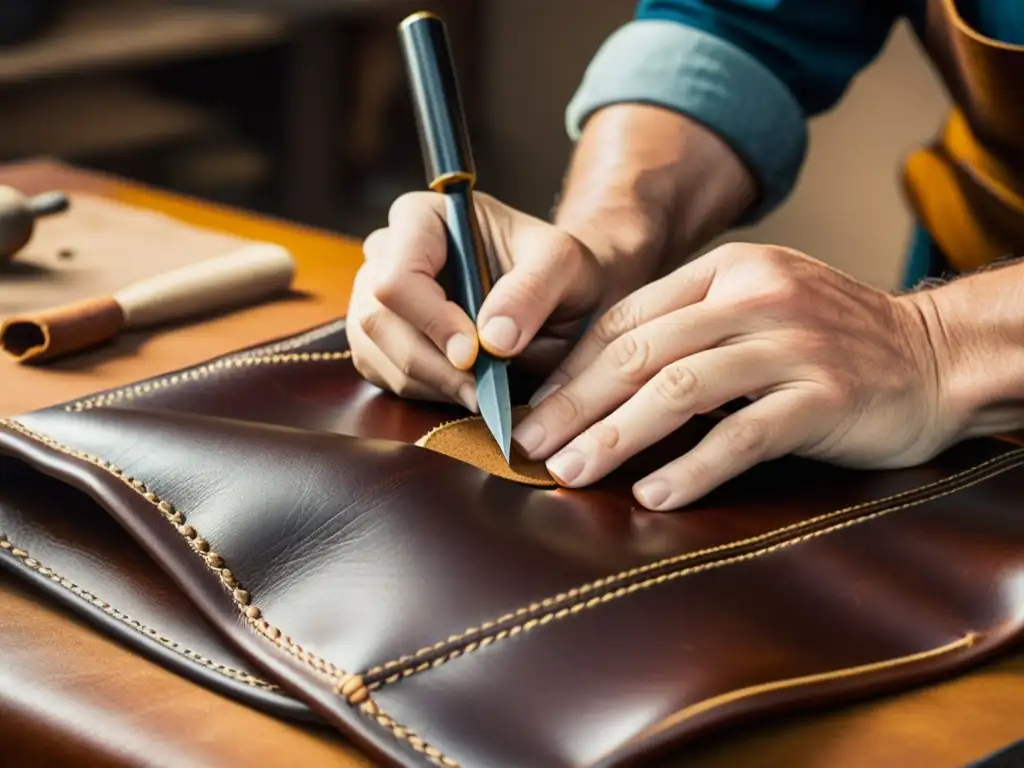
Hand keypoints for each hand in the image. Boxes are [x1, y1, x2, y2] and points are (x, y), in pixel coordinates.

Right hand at [348, 191, 605, 409]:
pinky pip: (384, 377)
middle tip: (485, 389)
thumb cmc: (556, 270)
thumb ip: (533, 290)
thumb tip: (492, 340)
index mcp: (421, 217)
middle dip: (433, 365)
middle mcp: (386, 252)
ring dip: (433, 384)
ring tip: (486, 388)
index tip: (475, 355)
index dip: (432, 321)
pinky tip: (468, 386)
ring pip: (377, 355)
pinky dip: (427, 393)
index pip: (399, 275)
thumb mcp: (564, 265)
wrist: (557, 298)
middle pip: (378, 320)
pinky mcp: (377, 340)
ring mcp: (373, 297)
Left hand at [511, 244, 956, 509]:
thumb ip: (689, 327)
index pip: (627, 318)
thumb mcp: (758, 306)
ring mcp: (790, 345)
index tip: (534, 407)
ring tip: (572, 473)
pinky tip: (655, 496)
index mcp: (727, 271)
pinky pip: (742, 435)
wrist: (935, 354)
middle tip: (531, 445)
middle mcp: (753, 298)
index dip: (572, 367)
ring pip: (679, 389)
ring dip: (616, 436)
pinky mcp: (822, 396)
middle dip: (576, 404)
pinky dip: (693, 467)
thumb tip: (599, 380)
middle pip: (640, 352)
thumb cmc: (830, 339)